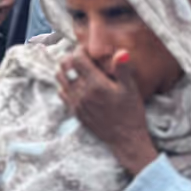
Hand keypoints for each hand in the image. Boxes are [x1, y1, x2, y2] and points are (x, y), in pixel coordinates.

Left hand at [57, 47, 156, 175]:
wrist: (126, 140)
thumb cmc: (131, 112)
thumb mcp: (130, 89)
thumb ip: (123, 69)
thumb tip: (121, 52)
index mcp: (95, 84)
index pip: (77, 58)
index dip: (81, 50)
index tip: (90, 50)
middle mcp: (82, 93)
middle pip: (64, 66)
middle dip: (71, 57)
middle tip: (83, 58)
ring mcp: (76, 104)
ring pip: (60, 78)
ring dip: (67, 70)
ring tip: (79, 70)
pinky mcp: (75, 112)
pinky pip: (62, 93)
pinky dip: (66, 85)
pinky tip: (78, 85)